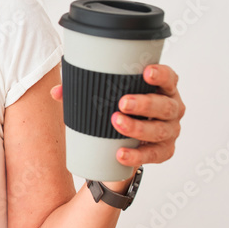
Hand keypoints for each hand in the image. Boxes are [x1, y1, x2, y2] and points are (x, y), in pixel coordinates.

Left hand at [50, 64, 185, 168]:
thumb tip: (57, 92)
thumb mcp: (107, 97)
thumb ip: (82, 90)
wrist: (125, 142)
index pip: (169, 77)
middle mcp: (172, 108)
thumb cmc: (120, 109)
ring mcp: (170, 131)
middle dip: (144, 104)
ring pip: (159, 130)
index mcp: (162, 89)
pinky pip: (153, 155)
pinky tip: (121, 153)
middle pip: (164, 105)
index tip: (146, 72)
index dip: (161, 74)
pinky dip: (137, 155)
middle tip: (122, 103)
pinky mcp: (164, 151)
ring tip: (117, 124)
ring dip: (138, 128)